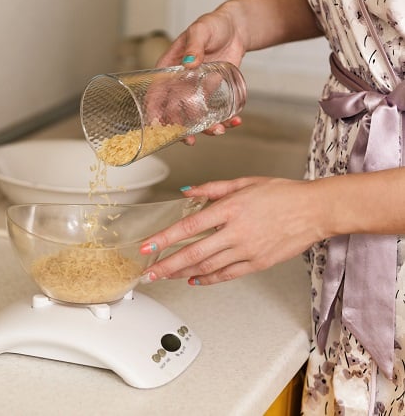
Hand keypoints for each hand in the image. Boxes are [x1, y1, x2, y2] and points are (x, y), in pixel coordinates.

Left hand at [140, 177, 321, 284]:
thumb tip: (187, 192)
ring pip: (207, 267)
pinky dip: (208, 279)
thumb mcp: (245, 182)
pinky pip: (227, 275)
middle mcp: (236, 232)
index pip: (188, 227)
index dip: (164, 239)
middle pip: (193, 253)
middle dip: (166, 265)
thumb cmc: (283, 194)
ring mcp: (247, 251)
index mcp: (231, 209)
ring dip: (182, 273)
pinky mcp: (258, 263)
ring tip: (165, 276)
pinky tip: (194, 280)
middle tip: (148, 273)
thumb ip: (212, 189)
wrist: (316, 210)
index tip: (147, 247)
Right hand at [156, 7, 246, 144]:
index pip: (155, 94)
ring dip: (204, 128)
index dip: (153, 112)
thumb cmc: (212, 25)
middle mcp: (179, 85)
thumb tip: (189, 63)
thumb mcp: (200, 31)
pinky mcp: (212, 94)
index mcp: (169, 70)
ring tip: (219, 130)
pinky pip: (214, 111)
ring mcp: (195, 91)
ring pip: (194, 116)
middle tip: (190, 140)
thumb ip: (194, 46)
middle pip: (173, 112)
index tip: (157, 126)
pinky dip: (224, 119)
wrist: (235, 29)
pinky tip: (234, 121)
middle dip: (181, 129)